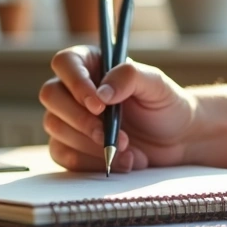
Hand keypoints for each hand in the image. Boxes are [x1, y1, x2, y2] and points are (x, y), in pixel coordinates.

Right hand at [40, 45, 197, 171]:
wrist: (175, 140)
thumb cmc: (165, 106)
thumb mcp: (156, 85)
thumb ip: (130, 77)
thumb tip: (102, 92)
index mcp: (91, 64)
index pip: (65, 63)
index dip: (76, 83)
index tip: (99, 105)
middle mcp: (73, 89)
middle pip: (51, 96)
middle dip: (81, 120)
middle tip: (111, 135)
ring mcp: (68, 118)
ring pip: (55, 126)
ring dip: (90, 144)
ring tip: (128, 150)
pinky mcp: (70, 146)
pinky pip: (62, 154)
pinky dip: (90, 163)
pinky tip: (119, 162)